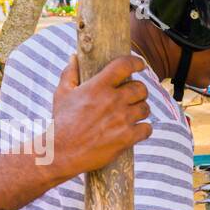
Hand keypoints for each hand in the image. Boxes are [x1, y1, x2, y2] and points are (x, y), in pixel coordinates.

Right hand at [49, 54, 151, 178]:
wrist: (61, 152)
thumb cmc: (61, 122)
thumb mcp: (61, 94)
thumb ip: (70, 73)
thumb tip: (74, 57)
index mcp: (98, 86)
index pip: (124, 66)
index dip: (136, 62)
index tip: (140, 64)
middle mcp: (113, 100)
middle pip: (141, 88)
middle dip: (138, 91)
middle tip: (133, 96)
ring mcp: (122, 119)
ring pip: (145, 108)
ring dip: (140, 110)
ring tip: (132, 114)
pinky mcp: (127, 137)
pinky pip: (147, 129)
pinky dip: (143, 129)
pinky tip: (135, 130)